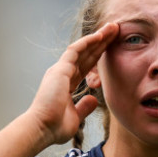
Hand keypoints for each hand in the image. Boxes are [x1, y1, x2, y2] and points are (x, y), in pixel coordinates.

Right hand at [28, 23, 118, 144]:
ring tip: (112, 27)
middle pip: (86, 54)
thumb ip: (85, 107)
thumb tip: (94, 100)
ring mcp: (60, 70)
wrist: (42, 129)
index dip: (99, 55)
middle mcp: (63, 74)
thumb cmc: (55, 127)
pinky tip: (100, 36)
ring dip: (98, 37)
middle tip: (115, 30)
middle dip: (101, 42)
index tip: (112, 47)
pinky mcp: (60, 69)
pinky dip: (88, 42)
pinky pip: (75, 50)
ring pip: (83, 48)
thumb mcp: (76, 117)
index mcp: (66, 84)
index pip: (86, 65)